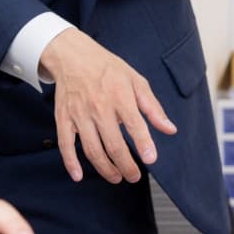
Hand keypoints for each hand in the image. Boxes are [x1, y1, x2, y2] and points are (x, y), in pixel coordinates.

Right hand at [38, 28, 176, 184]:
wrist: (73, 56)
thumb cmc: (107, 69)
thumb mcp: (135, 81)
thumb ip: (153, 108)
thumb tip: (170, 129)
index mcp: (119, 95)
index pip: (134, 124)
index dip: (144, 143)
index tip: (151, 159)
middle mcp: (99, 106)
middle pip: (113, 144)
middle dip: (126, 166)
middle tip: (134, 176)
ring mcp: (79, 114)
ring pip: (92, 149)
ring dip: (105, 169)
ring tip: (116, 177)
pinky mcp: (63, 118)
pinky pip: (65, 144)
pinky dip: (70, 162)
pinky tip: (78, 175)